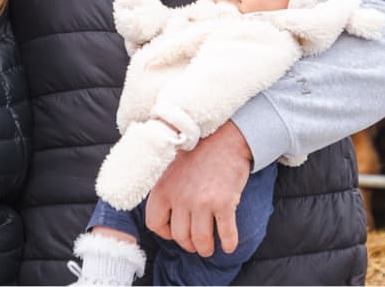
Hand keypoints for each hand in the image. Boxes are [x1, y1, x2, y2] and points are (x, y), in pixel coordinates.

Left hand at [145, 122, 250, 256]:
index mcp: (163, 188)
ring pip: (201, 240)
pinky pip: (226, 233)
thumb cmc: (199, 150)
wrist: (226, 136)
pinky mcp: (225, 203)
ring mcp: (203, 202)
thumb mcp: (171, 167)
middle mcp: (181, 197)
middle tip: (196, 243)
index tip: (174, 232)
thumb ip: (165, 188)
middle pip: (180, 236)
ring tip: (210, 246)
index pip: (154, 223)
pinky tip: (229, 244)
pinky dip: (229, 243)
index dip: (165, 232)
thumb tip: (164, 211)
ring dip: (206, 248)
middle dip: (189, 244)